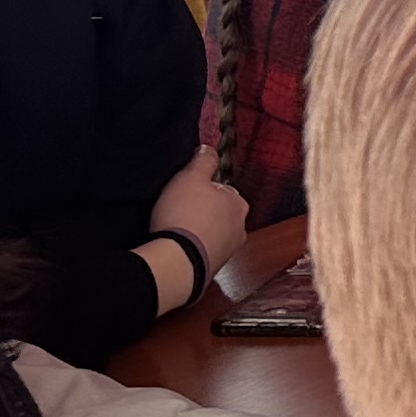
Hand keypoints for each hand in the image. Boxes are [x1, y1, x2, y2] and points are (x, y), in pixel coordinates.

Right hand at [149, 152, 249, 299]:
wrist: (178, 260)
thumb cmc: (185, 216)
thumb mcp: (191, 177)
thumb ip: (203, 161)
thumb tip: (209, 149)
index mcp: (239, 204)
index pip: (223, 190)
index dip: (203, 189)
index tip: (187, 192)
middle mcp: (239, 228)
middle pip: (219, 213)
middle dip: (201, 212)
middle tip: (178, 210)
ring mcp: (227, 250)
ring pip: (211, 234)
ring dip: (196, 232)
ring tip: (176, 229)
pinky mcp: (212, 267)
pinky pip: (201, 252)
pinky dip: (191, 248)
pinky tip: (177, 246)